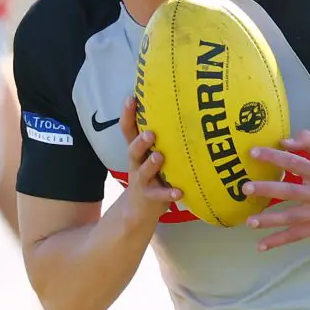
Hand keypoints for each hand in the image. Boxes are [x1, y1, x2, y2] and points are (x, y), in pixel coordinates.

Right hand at [115, 99, 181, 228]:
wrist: (139, 211)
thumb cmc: (152, 176)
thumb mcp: (151, 156)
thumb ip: (163, 139)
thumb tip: (182, 109)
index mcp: (138, 151)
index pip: (128, 130)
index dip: (127, 115)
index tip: (131, 98)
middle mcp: (137, 164)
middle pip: (133, 150)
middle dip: (140, 141)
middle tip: (150, 133)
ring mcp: (143, 182)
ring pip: (143, 172)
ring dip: (151, 164)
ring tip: (159, 156)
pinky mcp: (151, 199)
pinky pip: (160, 196)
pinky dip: (169, 194)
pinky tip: (179, 192)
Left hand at [244, 130, 309, 249]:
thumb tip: (284, 142)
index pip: (295, 162)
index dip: (274, 157)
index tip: (253, 153)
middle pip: (290, 191)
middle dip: (267, 190)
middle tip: (245, 188)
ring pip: (292, 217)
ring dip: (270, 220)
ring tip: (249, 221)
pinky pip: (297, 235)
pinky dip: (279, 241)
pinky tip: (261, 245)